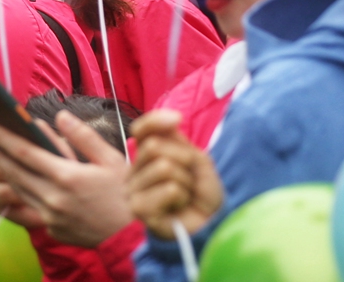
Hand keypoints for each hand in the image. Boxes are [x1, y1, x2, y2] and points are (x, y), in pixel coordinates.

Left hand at [0, 114, 131, 248]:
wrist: (132, 235)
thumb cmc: (125, 192)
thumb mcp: (110, 159)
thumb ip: (83, 136)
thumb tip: (60, 116)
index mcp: (68, 176)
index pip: (26, 153)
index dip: (4, 138)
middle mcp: (54, 198)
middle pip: (15, 172)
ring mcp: (51, 216)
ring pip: (20, 191)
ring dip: (5, 173)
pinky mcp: (53, 229)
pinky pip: (32, 207)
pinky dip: (22, 192)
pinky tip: (17, 181)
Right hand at [126, 110, 223, 238]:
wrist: (210, 225)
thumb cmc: (201, 194)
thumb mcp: (195, 158)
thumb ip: (177, 138)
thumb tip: (173, 117)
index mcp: (145, 158)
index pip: (140, 130)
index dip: (156, 120)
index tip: (177, 120)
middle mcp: (133, 173)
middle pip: (153, 147)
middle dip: (182, 161)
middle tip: (188, 180)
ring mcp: (133, 192)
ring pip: (163, 168)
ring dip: (185, 182)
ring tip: (184, 197)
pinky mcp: (139, 210)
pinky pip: (169, 189)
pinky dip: (183, 197)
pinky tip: (179, 208)